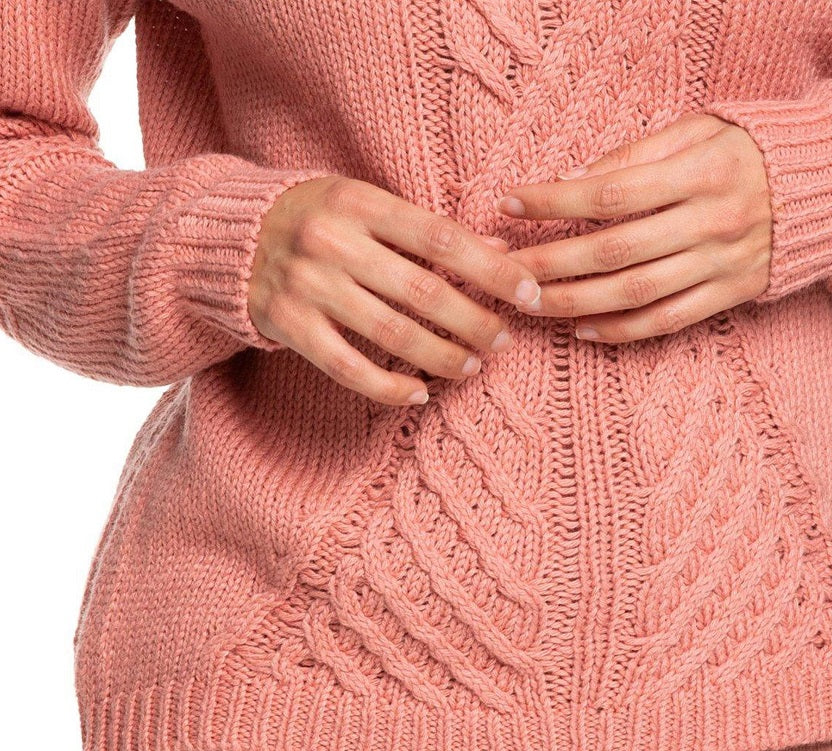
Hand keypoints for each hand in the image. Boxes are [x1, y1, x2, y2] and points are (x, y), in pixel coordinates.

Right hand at [248, 175, 542, 405]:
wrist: (228, 238)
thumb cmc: (317, 218)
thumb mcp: (368, 207)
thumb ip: (430, 230)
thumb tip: (502, 248)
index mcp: (360, 203)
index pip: (442, 238)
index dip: (493, 269)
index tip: (530, 294)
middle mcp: (332, 242)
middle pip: (423, 291)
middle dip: (474, 321)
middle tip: (504, 339)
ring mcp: (307, 286)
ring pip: (391, 334)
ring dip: (442, 356)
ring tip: (473, 365)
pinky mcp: (288, 325)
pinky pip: (348, 368)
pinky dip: (389, 387)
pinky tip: (421, 392)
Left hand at [496, 113, 771, 341]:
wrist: (830, 189)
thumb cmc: (750, 150)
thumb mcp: (698, 131)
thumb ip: (637, 155)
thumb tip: (573, 179)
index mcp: (698, 173)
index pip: (608, 193)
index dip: (553, 201)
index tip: (509, 203)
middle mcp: (709, 222)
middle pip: (612, 252)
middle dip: (549, 261)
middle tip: (505, 267)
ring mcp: (720, 264)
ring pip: (633, 293)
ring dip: (573, 303)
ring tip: (529, 303)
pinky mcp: (728, 295)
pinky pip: (667, 322)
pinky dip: (621, 331)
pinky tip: (581, 330)